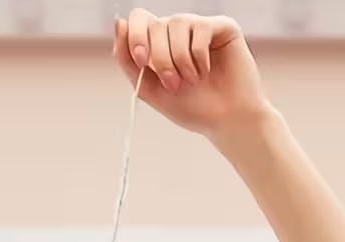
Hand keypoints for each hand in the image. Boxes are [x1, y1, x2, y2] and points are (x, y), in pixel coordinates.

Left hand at [113, 11, 270, 138]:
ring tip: (191, 80)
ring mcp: (200, 26)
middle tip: (173, 84)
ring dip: (180, 60)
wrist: (224, 120)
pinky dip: (198, 56)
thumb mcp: (151, 89)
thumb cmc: (191, 107)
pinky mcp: (222, 27)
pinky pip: (200, 29)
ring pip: (176, 24)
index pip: (140, 19)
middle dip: (160, 58)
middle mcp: (179, 31)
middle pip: (156, 24)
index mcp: (160, 43)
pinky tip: (206, 70)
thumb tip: (120, 23)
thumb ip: (129, 61)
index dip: (136, 36)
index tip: (142, 61)